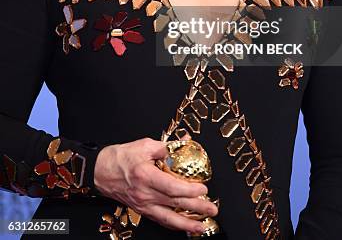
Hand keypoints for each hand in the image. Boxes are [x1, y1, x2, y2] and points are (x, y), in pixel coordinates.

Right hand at [93, 132, 217, 234]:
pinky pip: (159, 219)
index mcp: (146, 175)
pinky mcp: (141, 209)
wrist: (101, 170)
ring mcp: (143, 204)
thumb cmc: (121, 157)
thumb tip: (184, 144)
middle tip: (212, 210)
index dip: (189, 190)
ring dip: (187, 224)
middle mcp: (145, 193)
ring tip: (201, 226)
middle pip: (174, 204)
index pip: (172, 188)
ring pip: (168, 218)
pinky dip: (173, 224)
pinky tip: (183, 227)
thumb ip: (166, 147)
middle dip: (196, 209)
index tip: (203, 189)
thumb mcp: (144, 145)